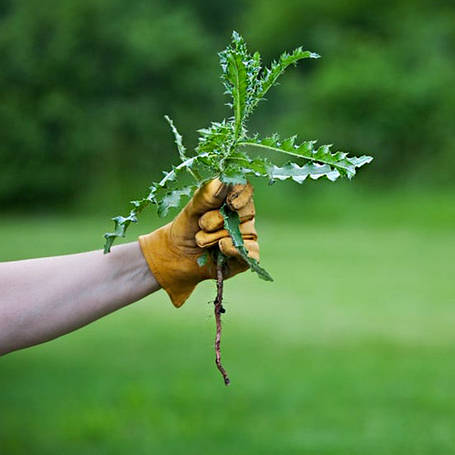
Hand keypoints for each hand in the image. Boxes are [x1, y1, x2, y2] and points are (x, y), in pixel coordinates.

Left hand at [139, 179, 258, 306]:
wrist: (176, 256)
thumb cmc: (185, 227)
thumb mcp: (191, 209)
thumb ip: (207, 195)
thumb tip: (223, 181)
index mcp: (232, 197)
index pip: (246, 189)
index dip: (242, 195)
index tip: (230, 203)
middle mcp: (243, 216)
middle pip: (244, 212)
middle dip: (218, 220)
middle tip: (201, 225)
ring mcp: (246, 236)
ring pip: (243, 234)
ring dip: (216, 238)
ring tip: (200, 241)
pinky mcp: (245, 256)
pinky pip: (251, 253)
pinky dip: (234, 250)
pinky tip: (220, 248)